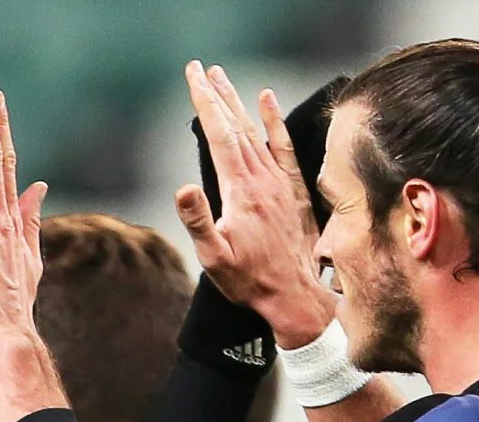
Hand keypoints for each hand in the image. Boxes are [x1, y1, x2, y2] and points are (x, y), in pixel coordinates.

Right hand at [176, 62, 339, 351]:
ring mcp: (280, 182)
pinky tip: (266, 100)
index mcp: (241, 190)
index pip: (219, 135)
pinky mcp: (292, 189)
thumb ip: (199, 221)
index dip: (204, 103)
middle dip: (217, 94)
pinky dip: (274, 121)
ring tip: (222, 78)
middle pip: (236, 126)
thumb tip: (182, 188)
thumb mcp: (215, 258)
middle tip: (201, 69)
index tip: (193, 77)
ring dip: (237, 103)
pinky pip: (284, 146)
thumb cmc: (251, 281)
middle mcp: (262, 179)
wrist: (296, 295)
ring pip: (256, 131)